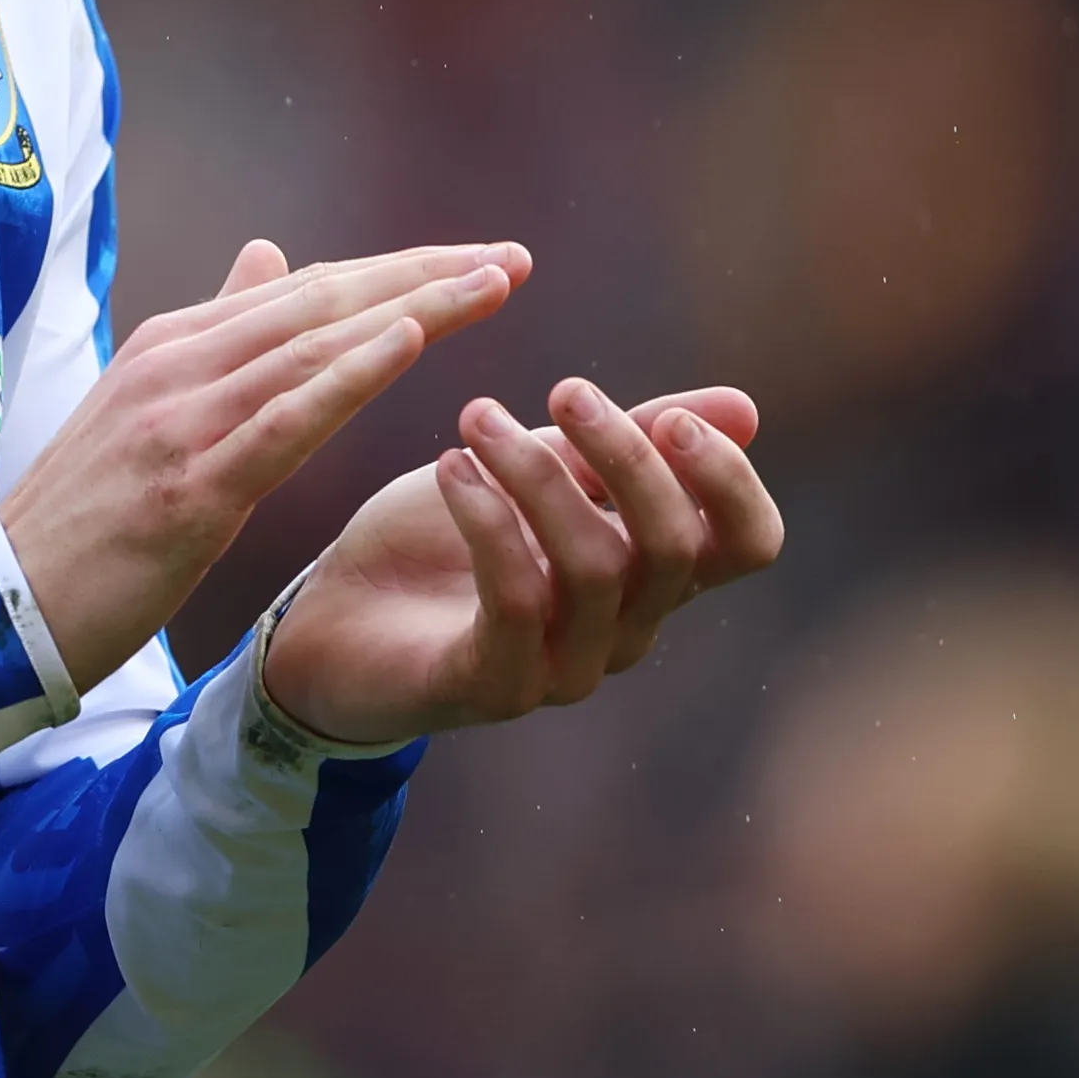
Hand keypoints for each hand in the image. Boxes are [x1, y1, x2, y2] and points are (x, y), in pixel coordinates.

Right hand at [0, 238, 526, 690]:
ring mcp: (181, 419)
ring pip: (316, 344)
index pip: (307, 290)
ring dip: (413, 308)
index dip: (398, 272)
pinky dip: (351, 372)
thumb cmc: (80, 520)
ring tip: (492, 286)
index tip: (479, 260)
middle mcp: (178, 362)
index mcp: (173, 344)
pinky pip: (285, 418)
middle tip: (513, 260)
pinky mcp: (188, 484)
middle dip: (425, 276)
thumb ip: (216, 333)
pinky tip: (410, 343)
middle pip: (324, 299)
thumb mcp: (144, 410)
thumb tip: (270, 255)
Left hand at [255, 380, 784, 745]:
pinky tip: (449, 467)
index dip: (730, 481)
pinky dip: (487, 521)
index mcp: (649, 575)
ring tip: (476, 415)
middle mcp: (625, 630)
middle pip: (674, 548)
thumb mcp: (534, 471)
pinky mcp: (495, 687)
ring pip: (595, 567)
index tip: (669, 415)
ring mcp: (565, 668)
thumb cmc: (440, 542)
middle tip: (564, 390)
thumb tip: (743, 407)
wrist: (331, 624)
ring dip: (537, 474)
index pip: (747, 545)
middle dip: (626, 457)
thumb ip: (623, 444)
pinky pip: (517, 601)